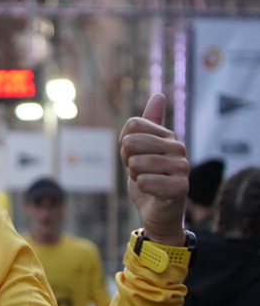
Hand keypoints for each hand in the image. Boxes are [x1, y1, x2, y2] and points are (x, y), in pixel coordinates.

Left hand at [121, 93, 188, 245]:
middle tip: (140, 170)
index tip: (135, 155)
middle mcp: (178, 148)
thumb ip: (147, 124)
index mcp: (168, 136)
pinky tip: (152, 191)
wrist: (159, 211)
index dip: (124, 144)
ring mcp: (182, 166)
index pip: (132, 125)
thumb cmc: (149, 177)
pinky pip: (145, 181)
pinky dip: (142, 188)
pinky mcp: (180, 187)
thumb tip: (160, 94)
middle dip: (127, 160)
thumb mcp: (142, 149)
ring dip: (135, 175)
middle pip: (131, 142)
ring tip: (147, 180)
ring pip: (136, 163)